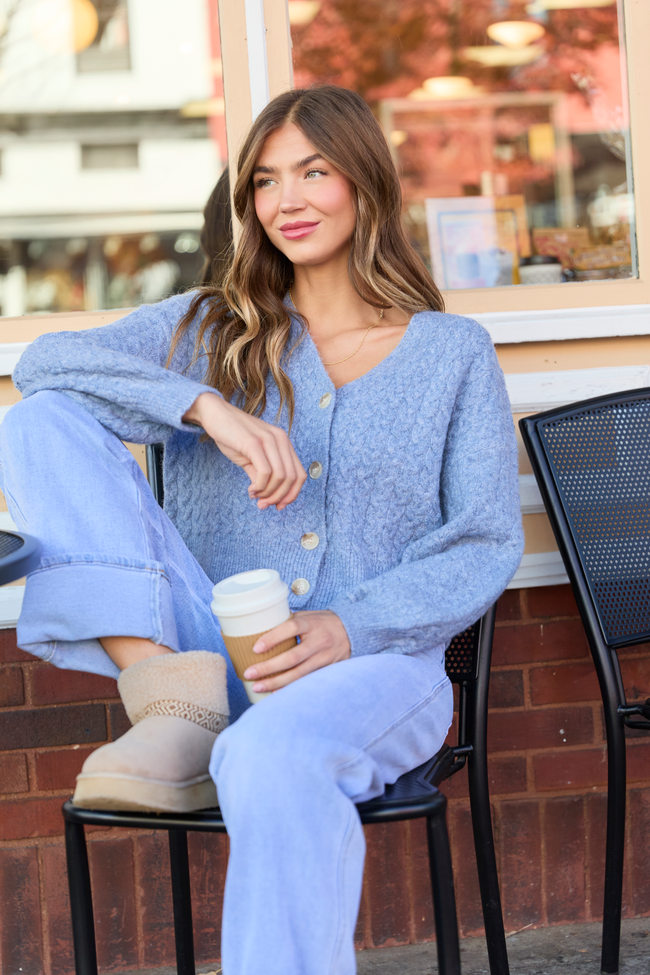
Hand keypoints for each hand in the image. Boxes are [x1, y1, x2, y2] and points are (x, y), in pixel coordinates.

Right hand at [183, 392, 306, 509]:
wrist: (214, 414)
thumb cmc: (232, 435)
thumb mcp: (250, 458)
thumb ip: (261, 475)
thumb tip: (266, 496)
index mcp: (284, 443)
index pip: (300, 474)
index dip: (292, 494)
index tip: (278, 506)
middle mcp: (281, 440)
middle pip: (292, 478)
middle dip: (279, 497)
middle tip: (263, 505)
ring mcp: (269, 440)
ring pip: (280, 477)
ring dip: (268, 493)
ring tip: (254, 496)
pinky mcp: (254, 443)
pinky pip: (266, 472)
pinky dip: (260, 487)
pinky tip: (250, 490)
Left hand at [243, 610, 350, 691]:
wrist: (352, 630)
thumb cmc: (322, 622)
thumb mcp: (307, 616)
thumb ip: (288, 623)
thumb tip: (258, 630)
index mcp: (312, 623)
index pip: (292, 628)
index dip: (273, 638)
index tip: (255, 648)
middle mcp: (320, 641)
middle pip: (292, 657)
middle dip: (269, 667)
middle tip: (249, 673)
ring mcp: (325, 657)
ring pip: (299, 674)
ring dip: (276, 682)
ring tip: (257, 687)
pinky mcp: (328, 670)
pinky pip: (307, 681)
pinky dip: (290, 688)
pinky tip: (275, 692)